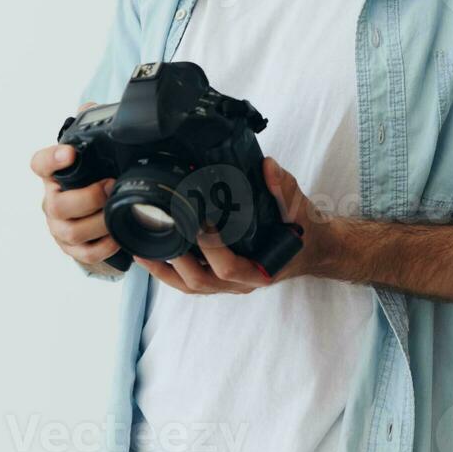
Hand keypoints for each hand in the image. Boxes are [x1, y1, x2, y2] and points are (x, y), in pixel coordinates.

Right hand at [30, 102, 120, 268]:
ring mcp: (59, 227)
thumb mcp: (93, 151)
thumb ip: (91, 125)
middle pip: (58, 205)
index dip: (52, 159)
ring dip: (98, 223)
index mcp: (53, 175)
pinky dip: (103, 246)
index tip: (70, 153)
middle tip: (110, 186)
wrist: (94, 210)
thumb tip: (90, 108)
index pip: (41, 164)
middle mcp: (51, 201)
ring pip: (70, 232)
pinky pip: (83, 253)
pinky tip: (118, 236)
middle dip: (88, 198)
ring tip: (117, 211)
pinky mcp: (71, 248)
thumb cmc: (91, 176)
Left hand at [135, 157, 331, 293]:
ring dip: (165, 268)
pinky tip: (149, 253)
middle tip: (160, 230)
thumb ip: (284, 187)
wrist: (311, 246)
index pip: (230, 267)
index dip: (211, 248)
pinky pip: (189, 280)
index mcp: (262, 268)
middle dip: (176, 258)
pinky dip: (168, 269)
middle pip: (201, 281)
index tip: (198, 222)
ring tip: (141, 247)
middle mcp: (242, 282)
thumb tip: (267, 167)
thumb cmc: (302, 229)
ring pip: (190, 284)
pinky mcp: (218, 277)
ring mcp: (228, 283)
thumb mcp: (299, 206)